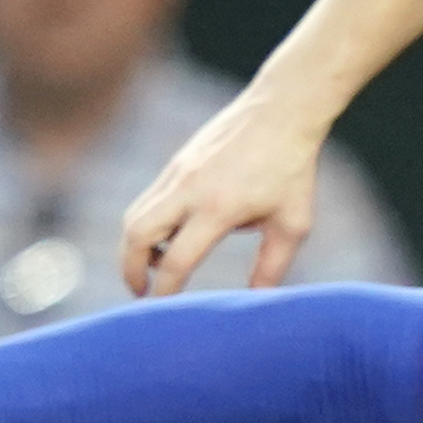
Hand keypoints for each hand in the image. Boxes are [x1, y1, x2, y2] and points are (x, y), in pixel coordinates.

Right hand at [119, 81, 327, 296]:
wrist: (281, 112)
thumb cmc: (293, 169)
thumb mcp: (292, 223)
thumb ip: (272, 266)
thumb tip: (257, 303)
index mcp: (217, 209)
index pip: (177, 260)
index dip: (165, 291)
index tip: (161, 310)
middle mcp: (188, 190)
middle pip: (136, 235)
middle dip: (129, 270)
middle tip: (140, 293)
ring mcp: (177, 173)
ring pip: (135, 215)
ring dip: (136, 247)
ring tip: (157, 268)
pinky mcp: (176, 163)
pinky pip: (149, 200)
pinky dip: (149, 224)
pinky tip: (172, 237)